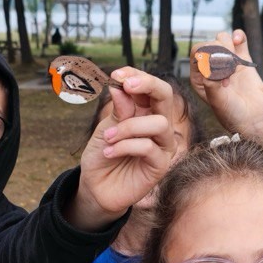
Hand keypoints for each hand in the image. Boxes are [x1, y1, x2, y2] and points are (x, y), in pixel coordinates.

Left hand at [70, 69, 178, 229]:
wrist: (96, 188)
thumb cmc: (102, 156)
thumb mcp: (105, 128)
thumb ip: (118, 111)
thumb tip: (120, 88)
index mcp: (145, 112)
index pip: (151, 87)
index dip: (137, 75)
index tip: (116, 75)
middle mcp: (158, 126)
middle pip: (166, 95)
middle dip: (146, 85)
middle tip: (124, 85)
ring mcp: (162, 146)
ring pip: (159, 123)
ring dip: (128, 127)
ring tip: (107, 137)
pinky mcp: (160, 166)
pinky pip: (148, 147)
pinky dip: (125, 146)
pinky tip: (109, 152)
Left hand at [189, 30, 262, 158]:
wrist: (254, 119)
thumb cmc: (232, 114)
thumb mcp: (217, 101)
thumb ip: (211, 82)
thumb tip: (211, 64)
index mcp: (198, 76)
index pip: (197, 53)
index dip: (208, 57)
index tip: (220, 74)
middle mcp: (210, 67)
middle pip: (210, 43)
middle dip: (220, 53)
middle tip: (230, 76)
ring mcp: (226, 61)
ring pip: (222, 38)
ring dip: (229, 46)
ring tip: (235, 66)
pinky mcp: (242, 59)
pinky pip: (238, 39)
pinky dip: (238, 35)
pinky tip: (238, 40)